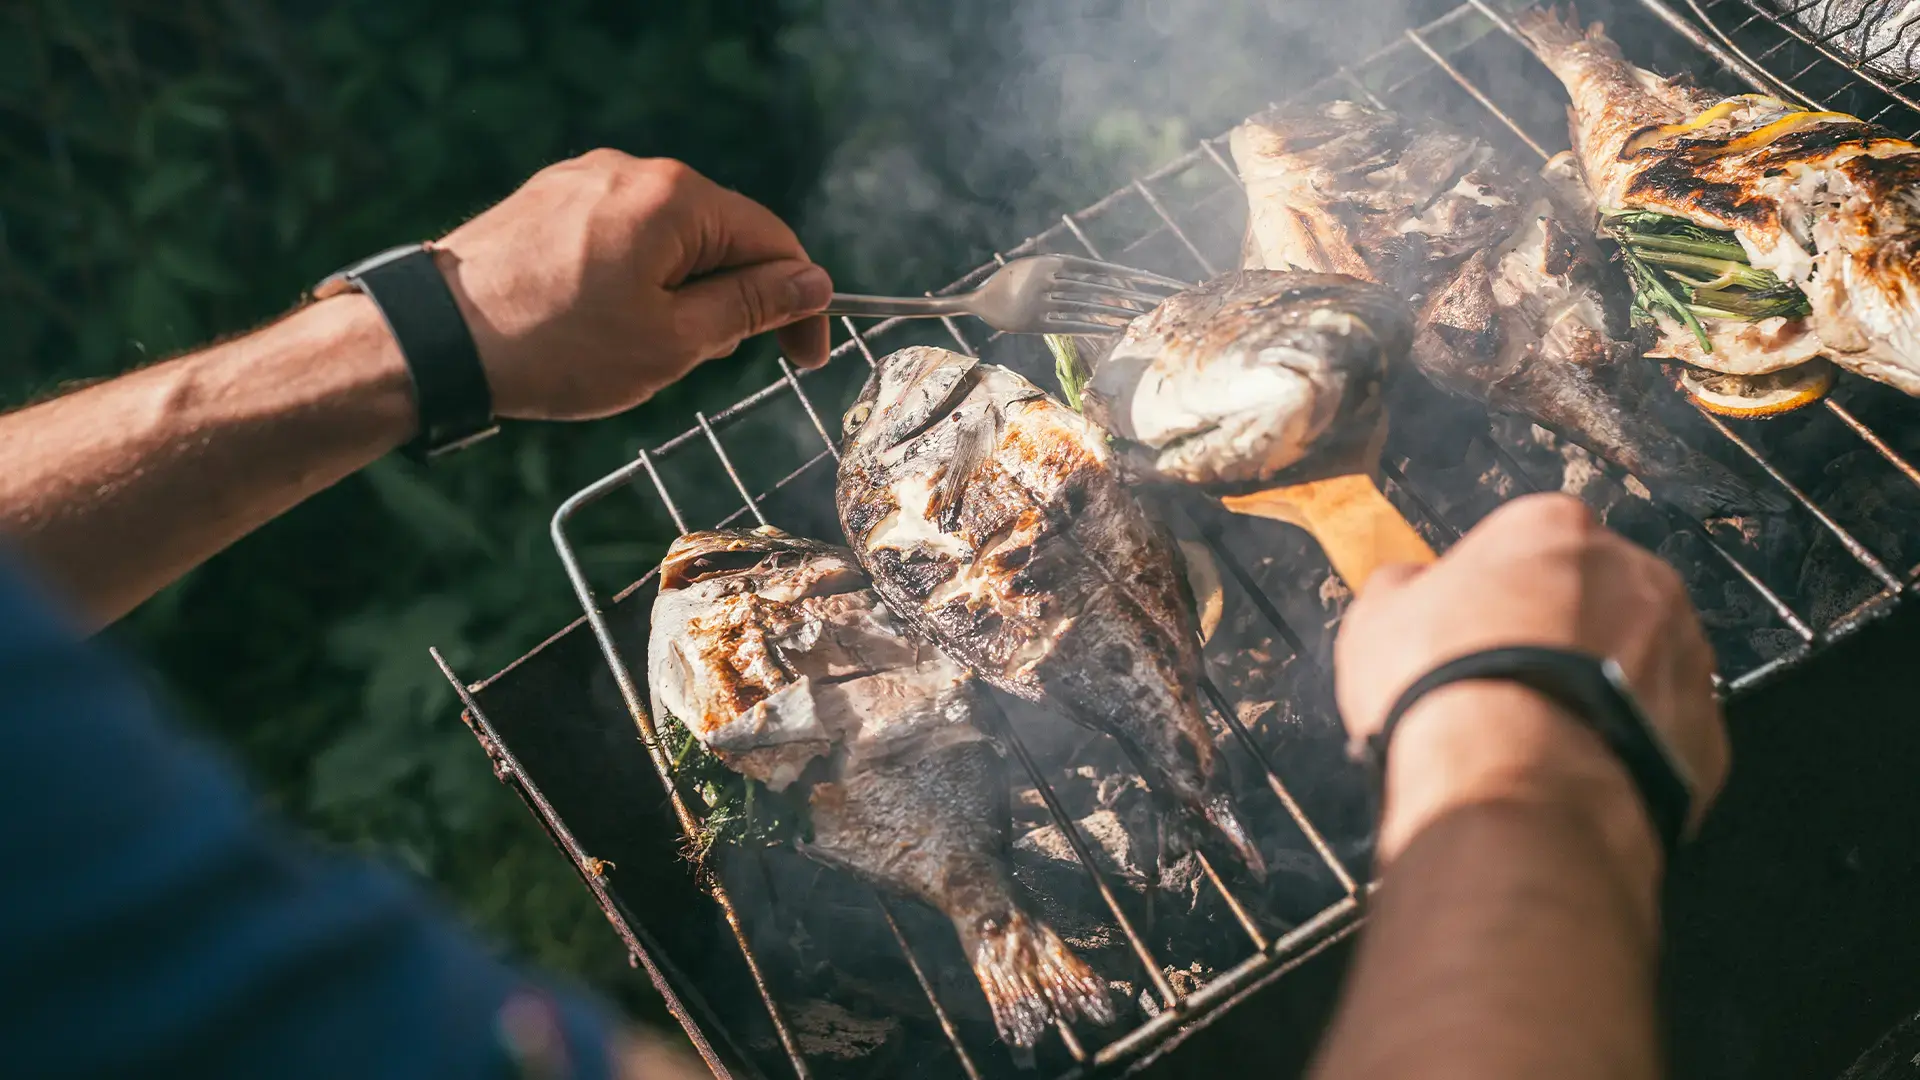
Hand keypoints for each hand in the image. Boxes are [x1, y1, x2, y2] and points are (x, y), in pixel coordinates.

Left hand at [432, 150, 832, 420]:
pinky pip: (619, 234)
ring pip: (669, 237)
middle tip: (714, 364)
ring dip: (682, 292)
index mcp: (675, 197)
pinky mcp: (547, 199)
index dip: (800, 302)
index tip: (806, 356)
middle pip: (720, 233)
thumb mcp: (673, 341)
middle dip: (734, 299)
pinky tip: (604, 326)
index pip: (772, 240)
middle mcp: (631, 170)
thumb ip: (750, 306)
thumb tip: (810, 281)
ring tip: (646, 350)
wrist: (433, 339)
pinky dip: (635, 279)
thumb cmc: (555, 345)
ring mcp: (583, 178)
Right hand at [1334, 494, 1728, 868]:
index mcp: (1554, 527)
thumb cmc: (1442, 683)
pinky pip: (1664, 731)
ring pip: (1640, 660)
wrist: (1515, 782)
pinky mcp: (1708, 732)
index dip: (1495, 588)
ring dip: (1604, 686)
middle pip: (1597, 594)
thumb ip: (1405, 587)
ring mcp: (1685, 653)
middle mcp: (1638, 574)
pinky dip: (1630, 746)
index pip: (1528, 541)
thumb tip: (1413, 585)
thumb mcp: (1378, 619)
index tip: (1470, 631)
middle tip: (1508, 683)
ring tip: (1544, 738)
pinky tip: (1580, 773)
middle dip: (1562, 630)